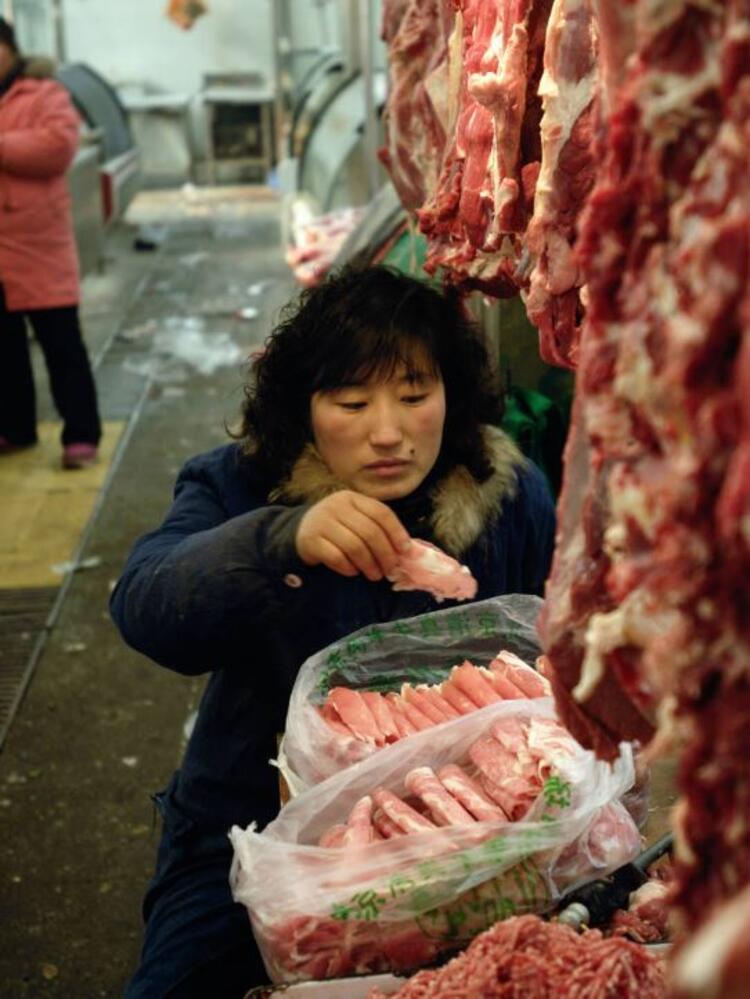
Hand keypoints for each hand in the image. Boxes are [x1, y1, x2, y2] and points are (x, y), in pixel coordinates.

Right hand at [296, 491, 411, 580]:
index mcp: (353, 498)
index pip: (381, 513)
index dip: (397, 532)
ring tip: (374, 575)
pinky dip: (349, 568)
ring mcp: (322, 522)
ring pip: (354, 546)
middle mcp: (337, 506)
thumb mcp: (356, 519)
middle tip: (390, 570)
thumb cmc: (337, 528)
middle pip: (370, 532)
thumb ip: (377, 529)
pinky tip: (353, 571)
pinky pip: (336, 558)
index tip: (405, 551)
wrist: (300, 531)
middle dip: (385, 554)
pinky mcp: (311, 541)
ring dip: (369, 565)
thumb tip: (406, 550)